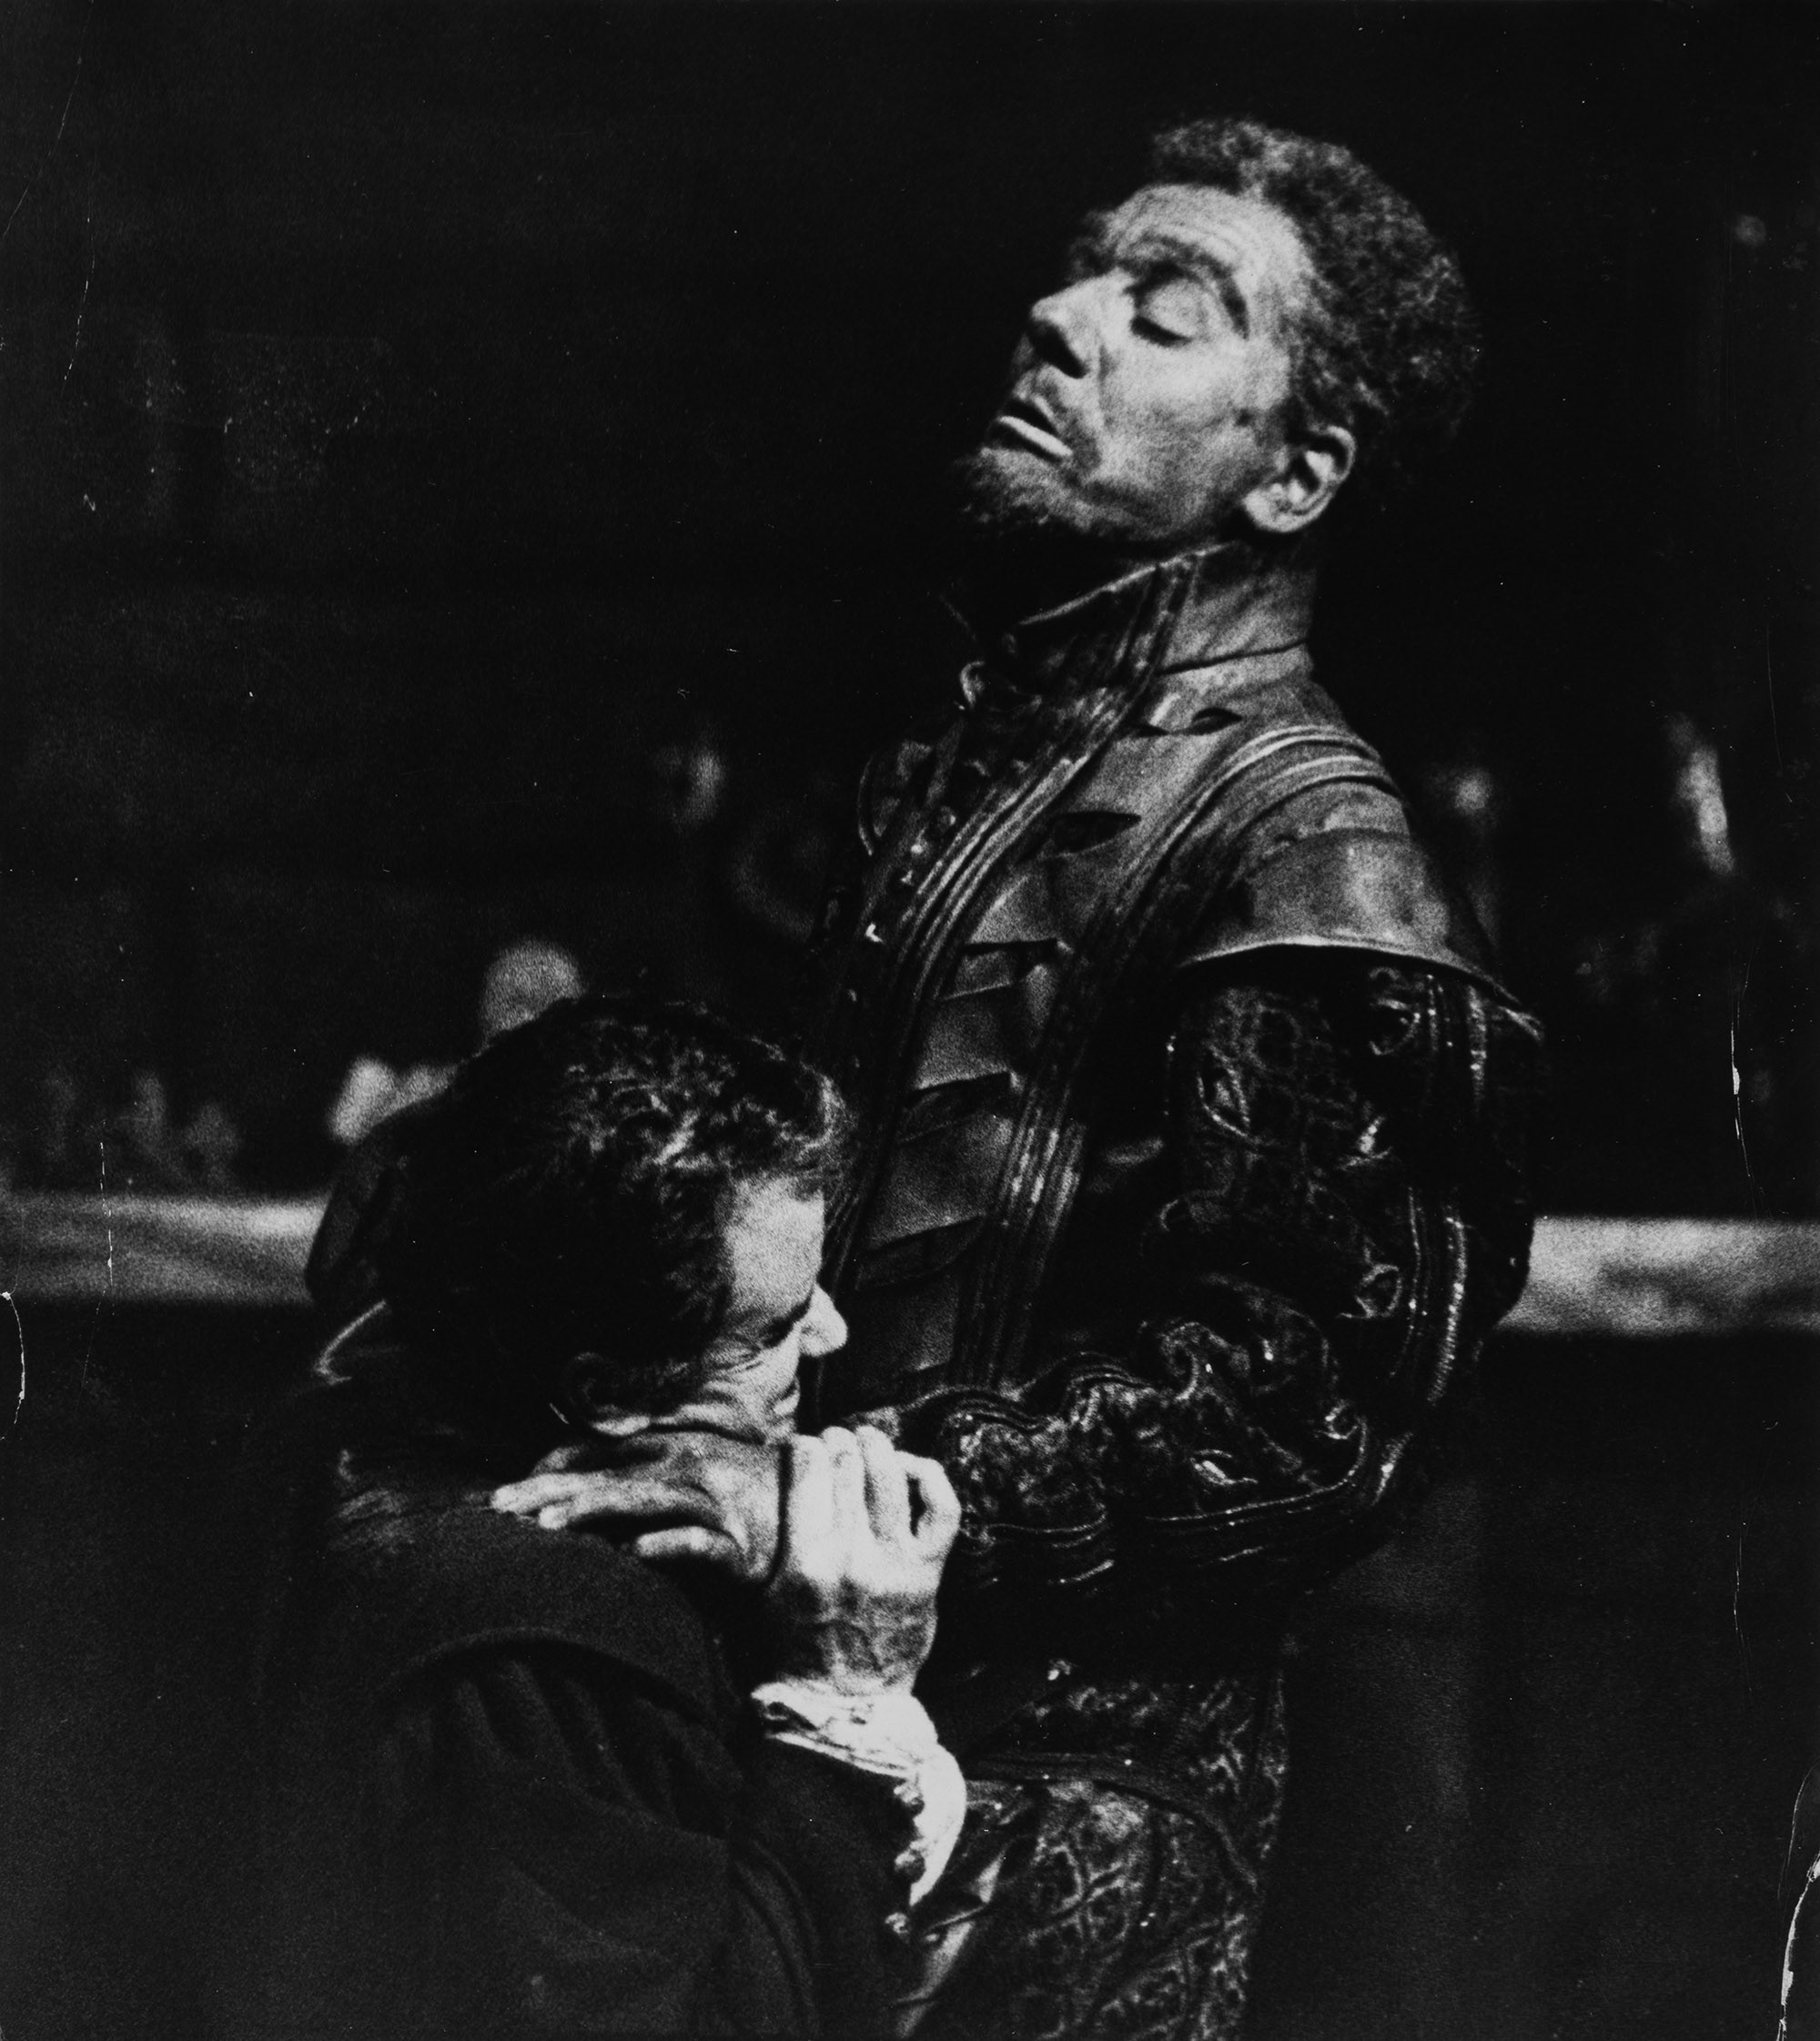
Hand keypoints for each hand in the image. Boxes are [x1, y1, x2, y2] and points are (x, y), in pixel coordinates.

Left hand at [490, 1432, 784, 1582]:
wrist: (819, 1502)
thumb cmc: (742, 1488)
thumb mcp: (688, 1466)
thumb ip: (636, 1470)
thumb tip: (571, 1480)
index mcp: (667, 1448)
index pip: (595, 1453)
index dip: (546, 1470)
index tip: (501, 1496)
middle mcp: (683, 1467)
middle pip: (604, 1477)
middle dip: (547, 1492)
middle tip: (496, 1507)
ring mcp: (709, 1503)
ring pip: (642, 1502)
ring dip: (593, 1511)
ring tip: (546, 1525)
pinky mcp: (735, 1544)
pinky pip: (696, 1543)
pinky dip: (665, 1545)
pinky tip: (632, 1553)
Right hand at [763, 1425, 960, 1696]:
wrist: (847, 1703)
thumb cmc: (798, 1646)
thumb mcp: (763, 1596)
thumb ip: (757, 1544)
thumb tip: (745, 1492)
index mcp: (804, 1561)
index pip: (807, 1470)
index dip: (804, 1446)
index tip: (802, 1445)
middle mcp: (850, 1557)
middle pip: (847, 1465)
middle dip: (837, 1440)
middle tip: (834, 1438)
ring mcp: (894, 1563)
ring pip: (891, 1476)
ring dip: (878, 1445)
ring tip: (868, 1437)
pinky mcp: (927, 1573)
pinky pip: (942, 1508)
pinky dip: (930, 1477)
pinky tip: (911, 1467)